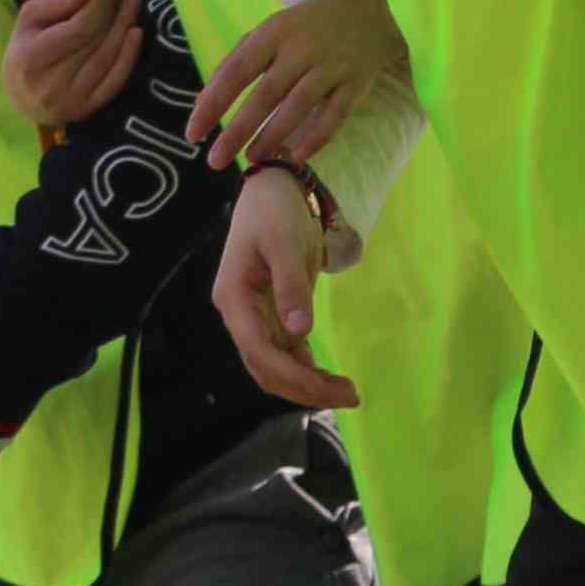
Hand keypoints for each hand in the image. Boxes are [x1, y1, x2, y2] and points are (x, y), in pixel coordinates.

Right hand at [2, 0, 144, 128]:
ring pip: (106, 58)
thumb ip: (51, 4)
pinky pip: (114, 81)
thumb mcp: (28, 21)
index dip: (100, 4)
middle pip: (94, 42)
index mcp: (31, 58)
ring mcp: (70, 101)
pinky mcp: (86, 111)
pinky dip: (128, 56)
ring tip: (133, 3)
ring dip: (124, 28)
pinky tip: (136, 33)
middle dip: (115, 11)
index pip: (77, 29)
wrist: (22, 98)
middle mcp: (50, 84)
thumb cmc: (25, 51)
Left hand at [186, 0, 402, 169]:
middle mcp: (302, 49)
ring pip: (298, 107)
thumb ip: (236, 62)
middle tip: (215, 160)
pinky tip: (296, 157)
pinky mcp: (355, 83)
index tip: (193, 134)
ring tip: (252, 160)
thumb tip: (203, 101)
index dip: (212, 104)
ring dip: (272, 137)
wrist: (365, 10)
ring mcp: (331, 66)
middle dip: (238, 130)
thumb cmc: (304, 28)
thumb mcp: (268, 32)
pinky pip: (334, 116)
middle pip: (265, 95)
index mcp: (273, 33)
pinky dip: (315, 138)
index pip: (236, 72)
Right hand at [211, 165, 361, 409]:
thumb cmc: (276, 210)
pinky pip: (287, 353)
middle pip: (265, 368)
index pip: (259, 351)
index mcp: (233, 299)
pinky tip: (332, 379)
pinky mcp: (272, 316)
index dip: (293, 376)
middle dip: (304, 389)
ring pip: (275, 366)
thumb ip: (291, 287)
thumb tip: (300, 331)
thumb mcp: (285, 243)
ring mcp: (254, 318)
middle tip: (351, 396)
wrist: (274, 190)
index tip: (330, 388)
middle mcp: (239, 315)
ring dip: (307, 384)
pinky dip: (307, 369)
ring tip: (348, 392)